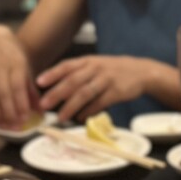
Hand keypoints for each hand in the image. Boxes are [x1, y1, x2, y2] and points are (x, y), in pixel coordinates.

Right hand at [0, 25, 40, 126]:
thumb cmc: (14, 55)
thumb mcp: (27, 69)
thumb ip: (32, 91)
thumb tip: (40, 112)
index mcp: (15, 63)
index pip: (17, 86)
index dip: (20, 104)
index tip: (25, 119)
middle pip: (2, 93)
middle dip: (9, 113)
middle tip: (16, 127)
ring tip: (6, 126)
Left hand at [37, 55, 151, 121]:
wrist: (141, 72)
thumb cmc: (114, 70)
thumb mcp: (96, 65)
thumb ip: (79, 73)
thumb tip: (57, 88)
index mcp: (88, 61)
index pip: (67, 66)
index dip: (52, 74)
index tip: (39, 82)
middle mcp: (95, 69)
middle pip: (73, 81)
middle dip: (57, 93)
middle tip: (44, 104)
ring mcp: (106, 80)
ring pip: (84, 93)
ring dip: (71, 106)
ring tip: (60, 117)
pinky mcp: (116, 92)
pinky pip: (99, 103)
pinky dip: (88, 111)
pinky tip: (80, 118)